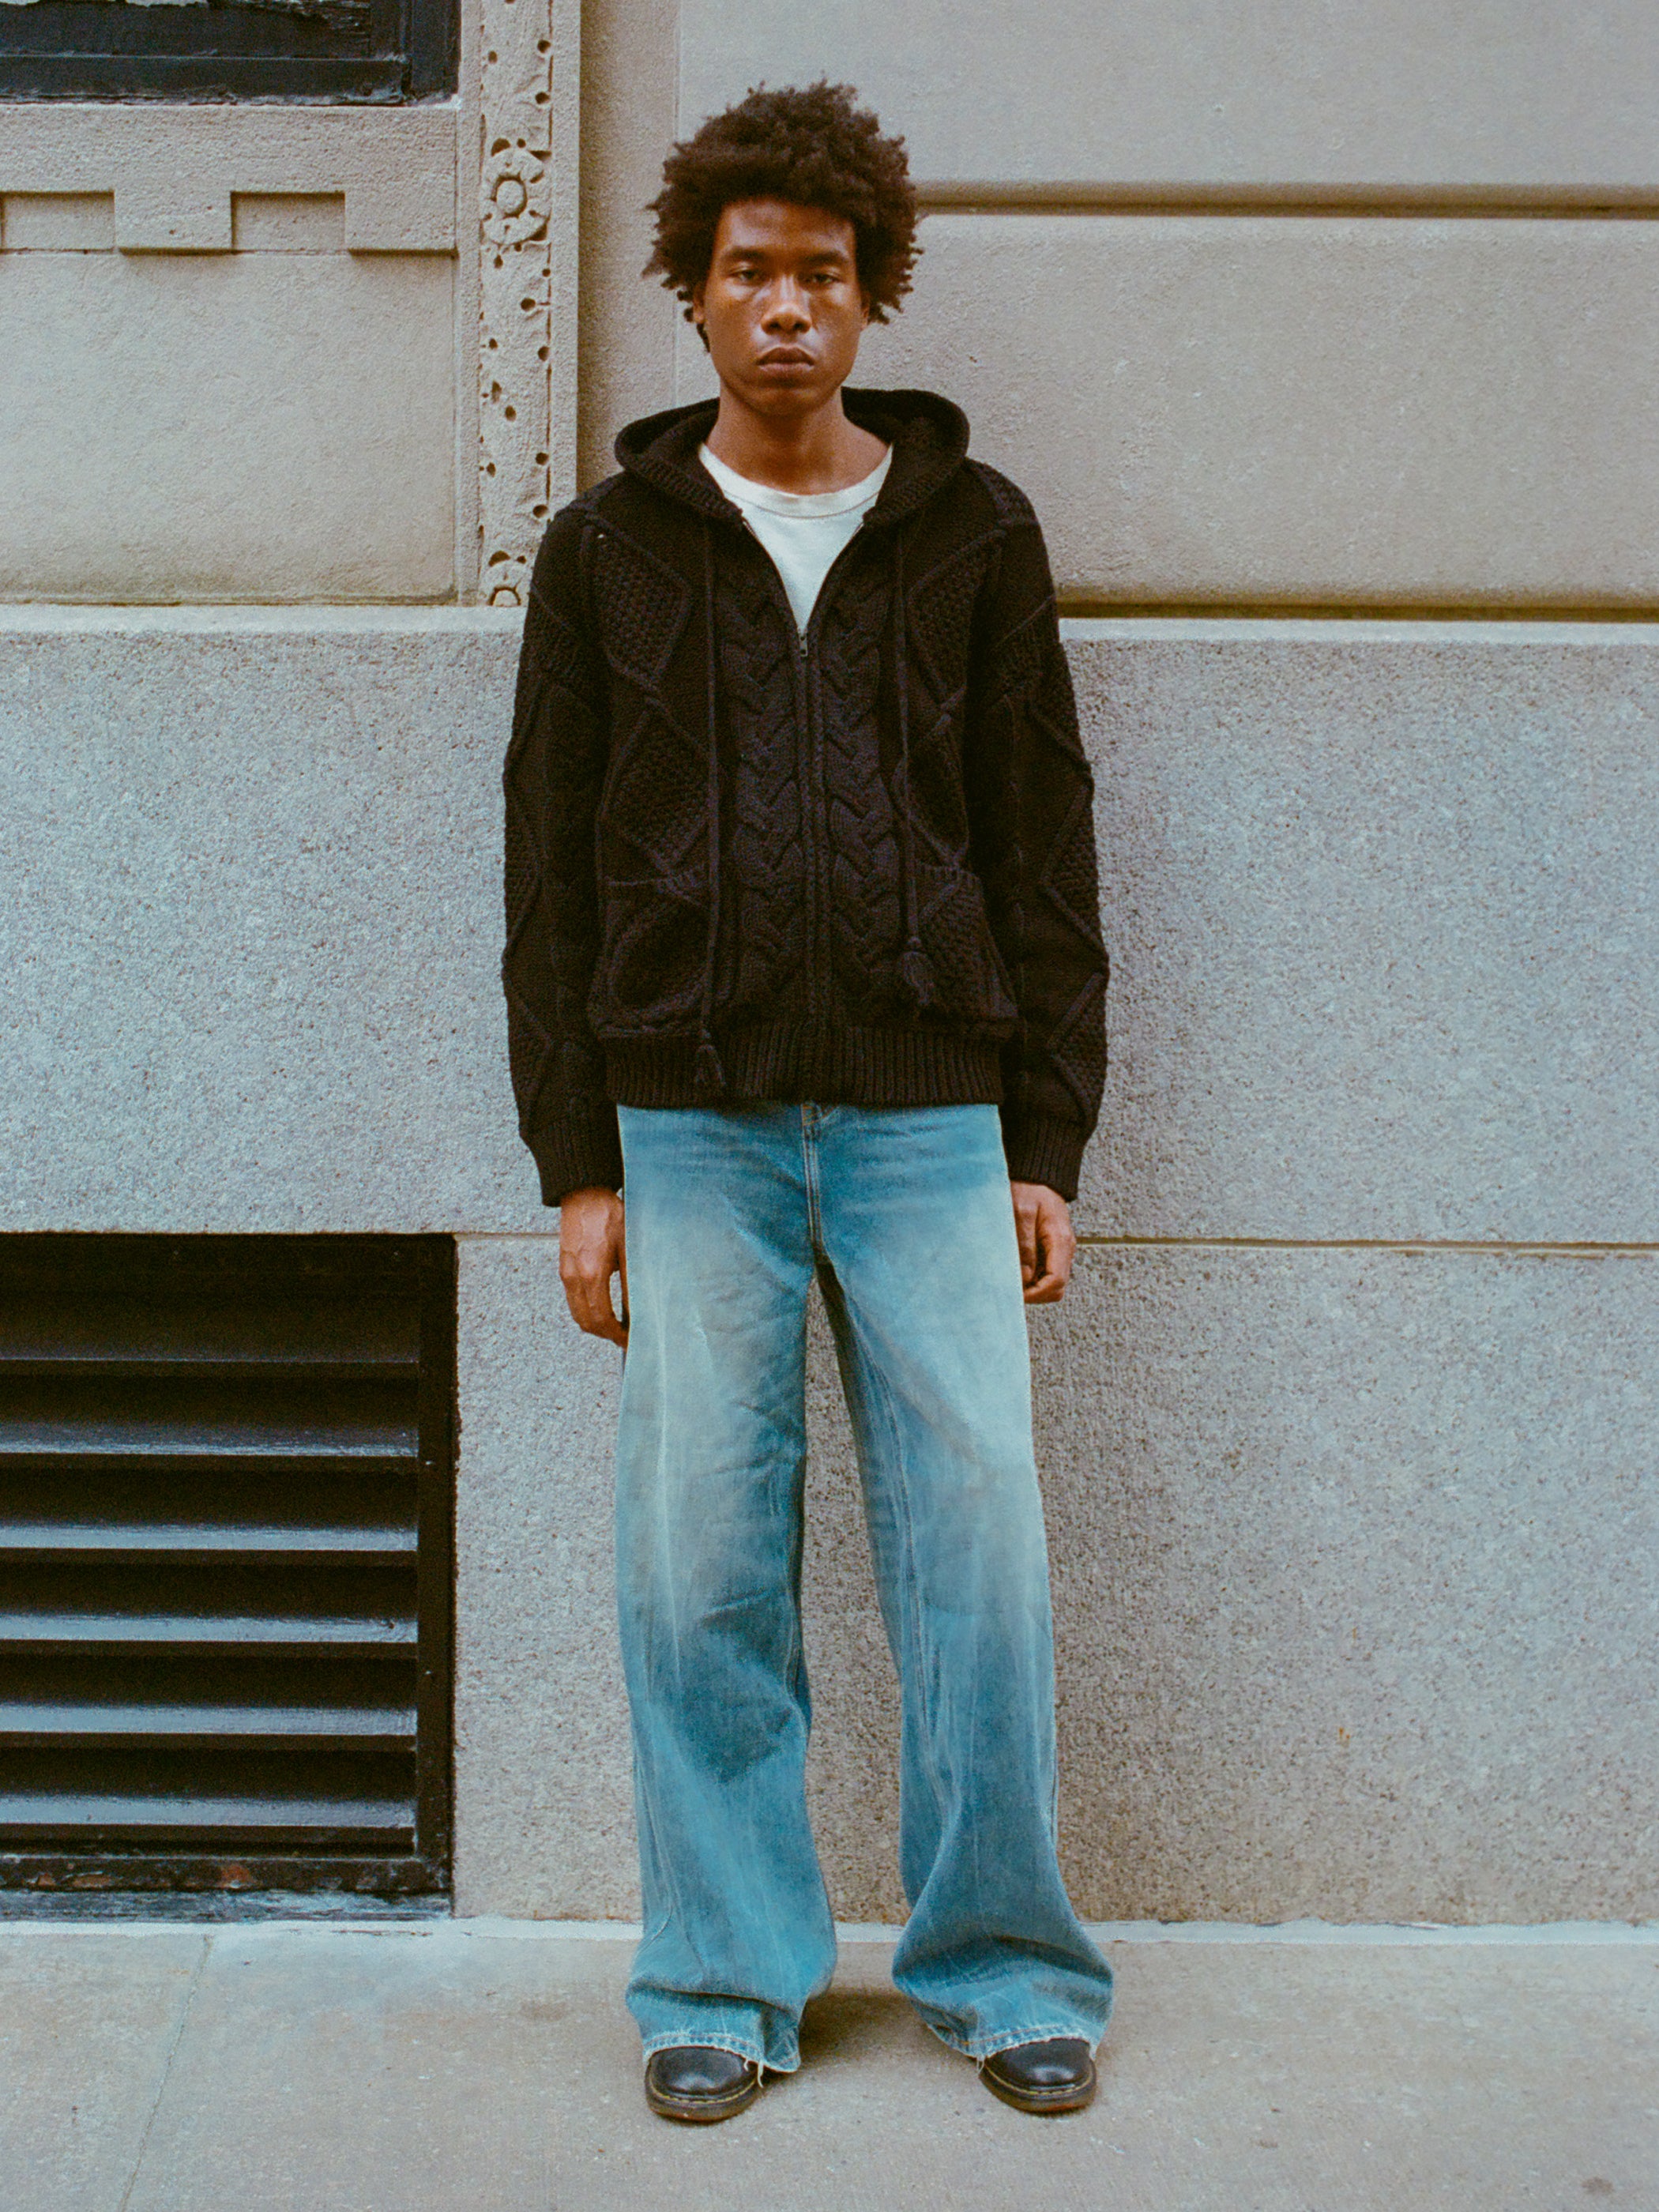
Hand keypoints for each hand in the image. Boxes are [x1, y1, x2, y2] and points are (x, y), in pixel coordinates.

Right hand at [559, 1186, 627, 1344]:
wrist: (584, 1193)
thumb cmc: (609, 1215)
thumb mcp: (630, 1248)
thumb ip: (632, 1281)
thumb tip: (639, 1309)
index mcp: (592, 1274)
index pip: (601, 1319)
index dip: (616, 1335)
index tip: (630, 1340)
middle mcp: (574, 1277)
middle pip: (585, 1322)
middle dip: (605, 1334)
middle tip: (625, 1337)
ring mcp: (565, 1273)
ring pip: (576, 1313)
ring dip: (594, 1324)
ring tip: (616, 1326)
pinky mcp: (564, 1267)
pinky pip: (573, 1299)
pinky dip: (586, 1310)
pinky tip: (603, 1307)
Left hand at [1011, 1182, 1075, 1303]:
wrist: (1038, 1176)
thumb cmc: (1029, 1189)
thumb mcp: (1022, 1212)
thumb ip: (1024, 1245)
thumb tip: (1023, 1277)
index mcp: (1061, 1241)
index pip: (1056, 1282)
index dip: (1035, 1294)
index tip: (1015, 1293)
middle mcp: (1065, 1250)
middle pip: (1057, 1288)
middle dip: (1035, 1294)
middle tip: (1010, 1289)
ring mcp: (1060, 1251)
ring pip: (1052, 1284)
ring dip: (1033, 1288)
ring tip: (1010, 1279)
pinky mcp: (1052, 1250)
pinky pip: (1046, 1273)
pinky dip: (1032, 1278)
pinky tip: (1016, 1270)